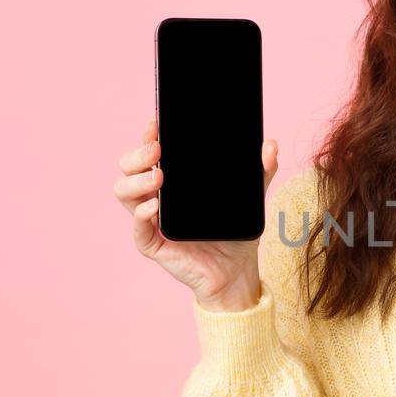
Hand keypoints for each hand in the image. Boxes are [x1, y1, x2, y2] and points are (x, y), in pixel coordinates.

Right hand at [114, 116, 279, 310]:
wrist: (237, 271)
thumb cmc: (235, 232)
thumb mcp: (250, 197)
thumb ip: (260, 171)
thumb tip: (271, 145)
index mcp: (172, 181)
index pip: (149, 153)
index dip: (147, 137)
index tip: (155, 124)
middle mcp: (155, 196)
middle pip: (128, 168)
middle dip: (137, 154)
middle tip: (157, 150)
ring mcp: (151, 220)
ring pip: (124, 193)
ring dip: (137, 181)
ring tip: (159, 177)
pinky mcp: (153, 244)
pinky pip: (138, 229)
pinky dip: (142, 215)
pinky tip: (155, 207)